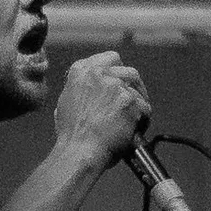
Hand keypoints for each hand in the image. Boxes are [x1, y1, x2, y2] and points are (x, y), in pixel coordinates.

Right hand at [54, 50, 150, 169]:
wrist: (80, 151)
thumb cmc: (72, 135)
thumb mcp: (66, 102)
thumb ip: (82, 89)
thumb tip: (93, 89)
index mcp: (81, 71)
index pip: (110, 58)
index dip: (118, 70)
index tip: (121, 80)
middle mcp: (98, 73)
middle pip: (127, 70)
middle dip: (132, 84)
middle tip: (132, 99)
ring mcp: (115, 86)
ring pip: (137, 88)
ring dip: (139, 100)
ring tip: (136, 116)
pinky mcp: (129, 101)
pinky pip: (144, 107)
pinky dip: (143, 119)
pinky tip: (136, 128)